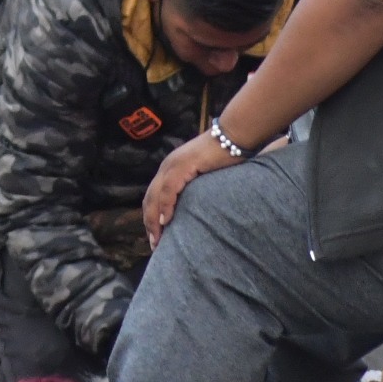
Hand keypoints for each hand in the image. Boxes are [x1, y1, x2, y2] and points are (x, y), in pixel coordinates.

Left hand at [142, 132, 242, 248]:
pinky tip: (165, 221)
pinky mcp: (183, 165)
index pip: (154, 197)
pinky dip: (165, 206)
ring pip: (155, 196)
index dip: (152, 217)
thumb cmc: (224, 156)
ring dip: (154, 219)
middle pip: (150, 199)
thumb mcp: (205, 176)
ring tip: (157, 239)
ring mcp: (173, 165)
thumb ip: (196, 189)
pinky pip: (169, 189)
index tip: (155, 237)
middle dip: (149, 223)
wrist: (233, 136)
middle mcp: (167, 166)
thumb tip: (196, 209)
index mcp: (171, 169)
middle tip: (154, 245)